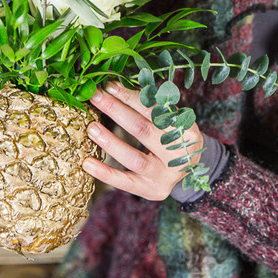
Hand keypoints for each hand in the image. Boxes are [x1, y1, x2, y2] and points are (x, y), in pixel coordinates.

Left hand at [84, 81, 203, 201]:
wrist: (190, 169)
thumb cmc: (173, 137)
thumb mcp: (172, 120)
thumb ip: (150, 106)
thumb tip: (115, 88)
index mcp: (187, 131)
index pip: (155, 111)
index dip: (132, 98)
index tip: (111, 87)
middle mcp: (179, 155)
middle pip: (144, 130)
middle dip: (117, 111)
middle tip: (96, 98)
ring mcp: (166, 175)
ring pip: (135, 158)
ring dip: (110, 141)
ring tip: (91, 128)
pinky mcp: (153, 191)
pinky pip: (126, 182)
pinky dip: (105, 173)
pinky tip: (87, 163)